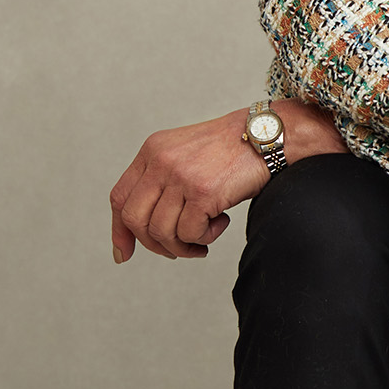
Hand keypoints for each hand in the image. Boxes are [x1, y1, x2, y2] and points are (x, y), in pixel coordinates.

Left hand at [110, 100, 348, 261]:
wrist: (268, 135)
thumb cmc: (234, 149)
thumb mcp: (186, 156)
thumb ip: (164, 181)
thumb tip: (149, 227)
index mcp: (152, 151)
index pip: (120, 197)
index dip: (119, 230)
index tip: (126, 253)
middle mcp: (161, 161)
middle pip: (135, 219)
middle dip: (154, 244)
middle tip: (178, 249)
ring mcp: (180, 176)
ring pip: (161, 231)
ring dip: (183, 245)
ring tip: (204, 239)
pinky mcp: (203, 192)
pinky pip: (189, 232)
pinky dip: (204, 237)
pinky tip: (220, 223)